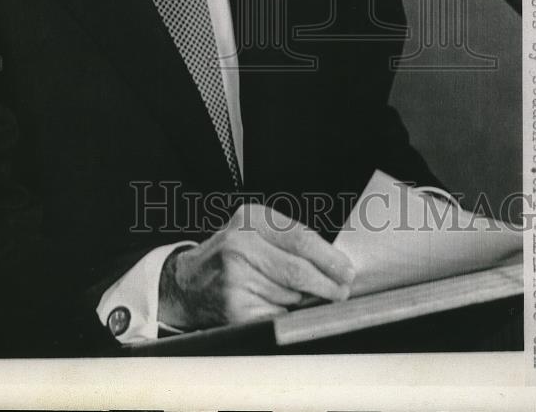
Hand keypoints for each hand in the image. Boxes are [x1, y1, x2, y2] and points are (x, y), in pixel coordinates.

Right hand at [158, 203, 354, 329]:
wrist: (188, 283)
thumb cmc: (231, 255)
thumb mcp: (255, 231)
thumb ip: (289, 240)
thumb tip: (334, 265)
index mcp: (250, 219)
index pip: (299, 238)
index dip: (329, 257)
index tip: (347, 270)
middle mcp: (239, 245)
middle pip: (298, 270)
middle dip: (327, 284)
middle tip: (342, 290)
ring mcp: (235, 279)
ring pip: (290, 295)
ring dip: (304, 301)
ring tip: (300, 296)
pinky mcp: (234, 309)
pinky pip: (276, 315)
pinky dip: (286, 314)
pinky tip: (280, 307)